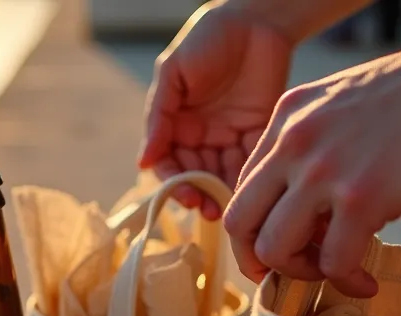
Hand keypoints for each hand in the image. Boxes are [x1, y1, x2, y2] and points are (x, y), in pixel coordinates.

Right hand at [139, 1, 291, 219]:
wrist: (256, 19)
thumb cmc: (207, 39)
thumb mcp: (173, 71)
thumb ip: (158, 115)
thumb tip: (143, 163)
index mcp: (175, 122)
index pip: (168, 162)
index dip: (174, 182)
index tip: (184, 196)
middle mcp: (200, 135)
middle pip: (196, 175)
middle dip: (200, 194)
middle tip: (209, 211)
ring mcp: (229, 136)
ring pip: (222, 175)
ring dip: (224, 195)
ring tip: (230, 209)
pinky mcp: (257, 133)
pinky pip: (251, 163)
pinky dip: (249, 180)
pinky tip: (250, 192)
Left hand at [226, 33, 400, 295]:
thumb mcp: (353, 101)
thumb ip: (323, 142)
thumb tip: (322, 204)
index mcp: (288, 114)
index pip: (244, 186)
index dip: (263, 224)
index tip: (295, 240)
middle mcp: (294, 140)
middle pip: (239, 221)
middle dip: (260, 259)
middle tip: (296, 272)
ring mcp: (323, 169)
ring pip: (274, 249)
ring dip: (302, 274)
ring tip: (337, 273)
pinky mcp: (362, 197)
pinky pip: (333, 263)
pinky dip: (347, 282)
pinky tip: (369, 282)